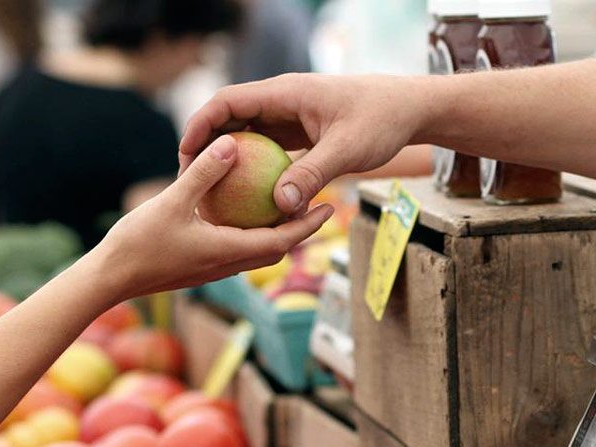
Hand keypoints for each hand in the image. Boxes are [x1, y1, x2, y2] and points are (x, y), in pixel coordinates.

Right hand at [89, 134, 333, 300]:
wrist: (108, 280)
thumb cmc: (138, 244)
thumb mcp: (172, 202)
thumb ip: (203, 174)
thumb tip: (231, 144)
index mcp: (228, 252)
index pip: (281, 241)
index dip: (308, 225)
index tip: (329, 207)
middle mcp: (226, 264)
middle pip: (275, 248)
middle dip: (299, 229)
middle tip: (317, 203)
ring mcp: (212, 268)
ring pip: (255, 250)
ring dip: (275, 231)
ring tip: (285, 204)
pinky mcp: (199, 266)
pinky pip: (234, 248)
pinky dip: (248, 232)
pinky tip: (240, 210)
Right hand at [179, 73, 432, 213]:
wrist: (410, 109)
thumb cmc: (382, 121)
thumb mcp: (347, 150)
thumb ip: (312, 174)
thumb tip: (280, 205)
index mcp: (285, 93)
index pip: (228, 102)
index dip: (200, 125)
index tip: (185, 155)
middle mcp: (282, 101)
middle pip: (230, 118)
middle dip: (206, 146)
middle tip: (189, 180)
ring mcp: (290, 116)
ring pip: (247, 135)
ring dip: (229, 160)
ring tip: (211, 192)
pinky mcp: (300, 132)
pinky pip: (267, 149)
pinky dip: (254, 169)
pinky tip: (247, 199)